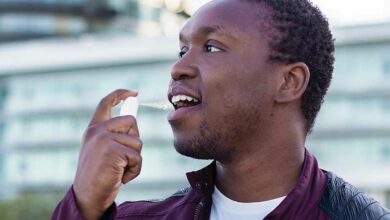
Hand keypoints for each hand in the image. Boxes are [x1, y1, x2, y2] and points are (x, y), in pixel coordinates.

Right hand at [73, 89, 142, 219]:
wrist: (87, 195)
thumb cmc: (98, 174)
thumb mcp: (101, 149)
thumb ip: (113, 134)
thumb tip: (133, 121)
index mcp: (93, 128)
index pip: (106, 102)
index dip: (121, 94)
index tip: (134, 92)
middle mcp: (97, 130)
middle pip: (131, 121)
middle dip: (135, 139)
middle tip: (125, 156)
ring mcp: (104, 140)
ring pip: (137, 142)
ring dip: (135, 160)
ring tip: (120, 170)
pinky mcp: (112, 151)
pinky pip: (137, 157)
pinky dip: (135, 170)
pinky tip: (122, 177)